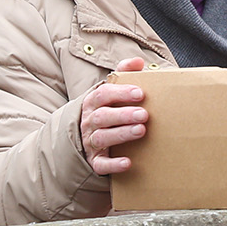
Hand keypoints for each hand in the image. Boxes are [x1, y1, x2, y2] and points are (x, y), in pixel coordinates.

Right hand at [80, 57, 147, 174]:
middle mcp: (90, 121)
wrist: (82, 137)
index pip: (103, 94)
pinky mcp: (94, 160)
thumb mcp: (111, 91)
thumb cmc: (106, 110)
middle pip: (104, 117)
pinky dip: (113, 164)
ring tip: (141, 130)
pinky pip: (100, 164)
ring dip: (122, 134)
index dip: (120, 93)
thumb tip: (139, 61)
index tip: (140, 93)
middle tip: (144, 114)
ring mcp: (90, 141)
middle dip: (124, 115)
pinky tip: (127, 163)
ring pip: (103, 137)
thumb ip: (123, 74)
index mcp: (93, 102)